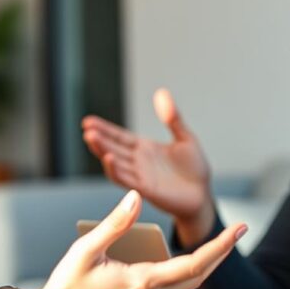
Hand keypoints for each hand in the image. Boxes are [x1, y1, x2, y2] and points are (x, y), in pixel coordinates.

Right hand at [16, 190, 246, 288]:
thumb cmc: (67, 286)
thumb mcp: (88, 248)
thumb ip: (116, 223)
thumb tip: (135, 197)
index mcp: (140, 282)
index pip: (193, 265)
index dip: (219, 246)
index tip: (236, 229)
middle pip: (199, 277)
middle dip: (221, 252)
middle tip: (237, 231)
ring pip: (189, 287)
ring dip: (206, 266)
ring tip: (218, 244)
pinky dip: (188, 276)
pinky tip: (187, 263)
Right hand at [82, 88, 213, 227]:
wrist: (203, 196)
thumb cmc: (195, 169)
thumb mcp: (185, 138)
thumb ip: (173, 118)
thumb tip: (162, 92)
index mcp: (144, 148)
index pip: (119, 136)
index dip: (104, 129)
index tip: (88, 121)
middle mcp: (138, 162)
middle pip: (113, 147)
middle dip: (99, 138)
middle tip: (86, 128)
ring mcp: (140, 176)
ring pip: (116, 163)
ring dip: (102, 151)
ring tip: (91, 138)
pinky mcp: (146, 189)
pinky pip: (127, 179)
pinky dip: (116, 170)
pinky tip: (108, 158)